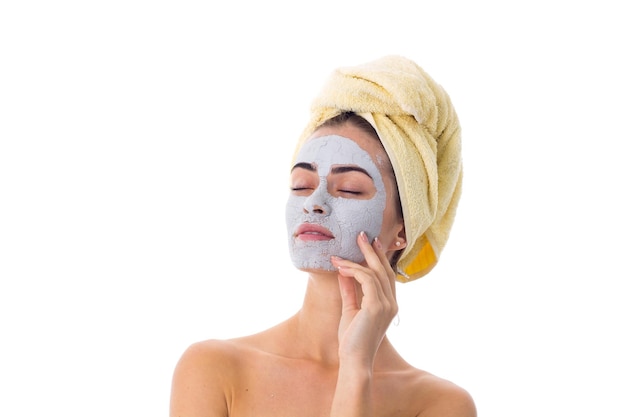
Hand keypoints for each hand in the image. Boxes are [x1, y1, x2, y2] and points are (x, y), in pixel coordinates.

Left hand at [330, 231, 397, 367]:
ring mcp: (386, 305)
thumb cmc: (352, 340)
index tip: (370, 243)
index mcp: (389, 304)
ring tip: (340, 253)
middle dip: (372, 251)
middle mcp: (392, 303)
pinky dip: (353, 270)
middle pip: (384, 269)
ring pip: (374, 272)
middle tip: (362, 235)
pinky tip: (340, 267)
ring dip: (357, 259)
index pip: (387, 275)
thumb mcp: (350, 310)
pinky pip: (366, 279)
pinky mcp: (376, 306)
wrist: (354, 360)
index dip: (379, 258)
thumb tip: (344, 272)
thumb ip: (349, 290)